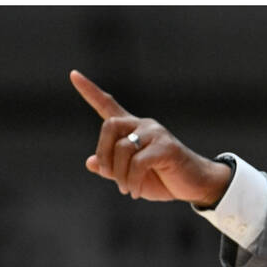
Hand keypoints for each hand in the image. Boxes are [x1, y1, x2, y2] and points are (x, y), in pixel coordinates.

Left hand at [70, 70, 233, 205]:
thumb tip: (90, 162)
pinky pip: (138, 163)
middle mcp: (142, 125)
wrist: (193, 185)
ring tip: (128, 189)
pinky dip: (133, 181)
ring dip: (120, 175)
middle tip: (109, 176)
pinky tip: (136, 191)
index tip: (73, 74)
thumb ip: (111, 169)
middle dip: (104, 154)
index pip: (107, 104)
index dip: (89, 91)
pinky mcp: (166, 147)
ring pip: (122, 149)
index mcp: (131, 129)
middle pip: (109, 126)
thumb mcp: (130, 176)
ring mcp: (155, 134)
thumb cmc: (161, 178)